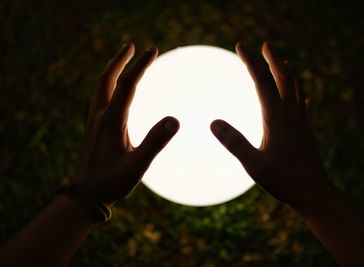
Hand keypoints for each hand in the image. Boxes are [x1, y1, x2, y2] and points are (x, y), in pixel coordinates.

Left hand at [73, 43, 178, 204]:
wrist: (85, 195)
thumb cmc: (112, 182)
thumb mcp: (138, 165)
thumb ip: (156, 142)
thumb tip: (175, 120)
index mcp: (111, 121)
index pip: (127, 85)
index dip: (139, 66)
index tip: (152, 50)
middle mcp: (100, 116)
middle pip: (107, 80)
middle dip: (120, 60)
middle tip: (132, 45)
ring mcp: (94, 122)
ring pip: (100, 88)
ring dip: (112, 71)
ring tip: (123, 61)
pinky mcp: (93, 129)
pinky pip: (99, 98)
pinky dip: (108, 85)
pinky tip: (114, 91)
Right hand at [211, 42, 329, 207]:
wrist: (314, 193)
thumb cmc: (283, 180)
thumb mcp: (253, 164)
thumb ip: (234, 142)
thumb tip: (213, 122)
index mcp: (276, 118)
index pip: (262, 81)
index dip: (251, 62)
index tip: (241, 46)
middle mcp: (291, 115)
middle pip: (283, 79)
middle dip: (272, 60)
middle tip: (265, 45)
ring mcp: (301, 122)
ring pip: (295, 89)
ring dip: (287, 73)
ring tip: (282, 63)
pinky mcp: (306, 132)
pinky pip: (303, 106)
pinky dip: (300, 94)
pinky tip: (303, 97)